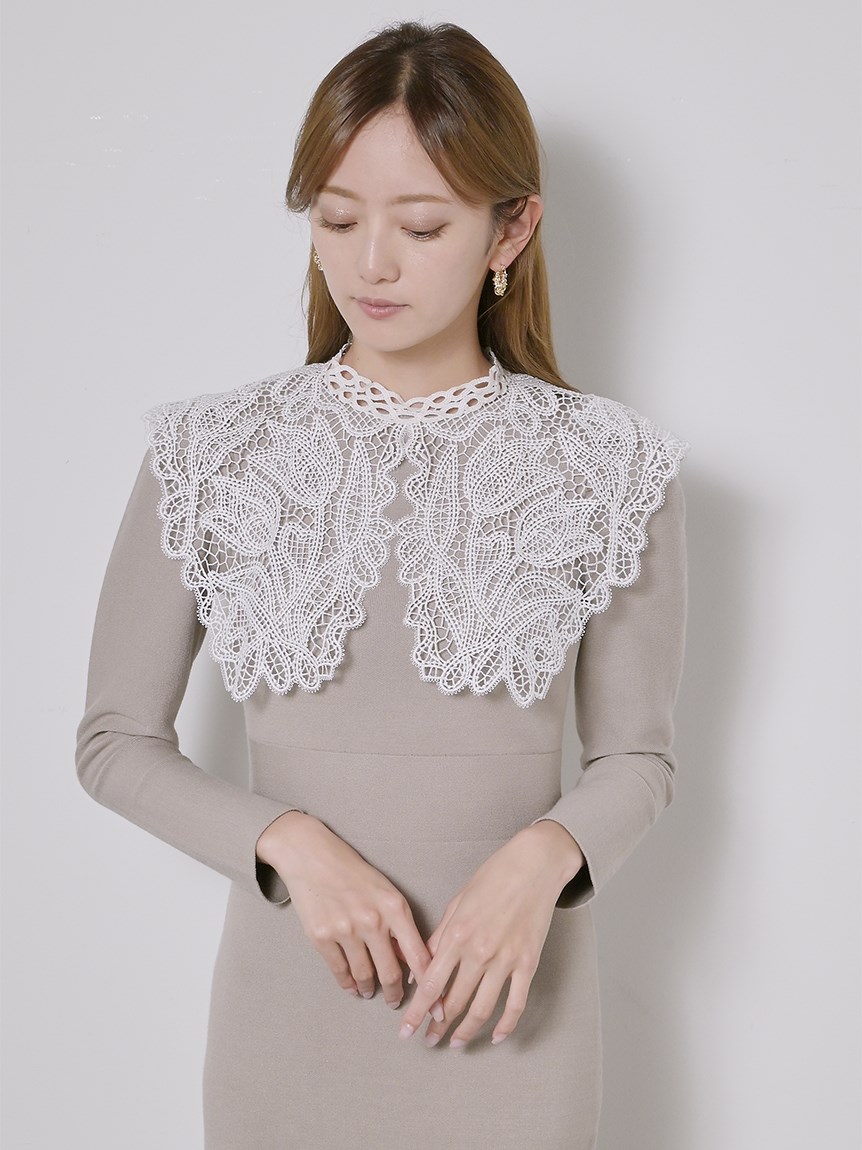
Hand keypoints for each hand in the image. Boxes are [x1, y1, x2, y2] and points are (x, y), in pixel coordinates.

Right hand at [257, 812, 444, 1017]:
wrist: (312, 856)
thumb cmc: (353, 873)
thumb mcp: (386, 892)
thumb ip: (399, 925)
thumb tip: (410, 961)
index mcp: (395, 907)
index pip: (419, 956)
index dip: (429, 986)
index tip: (436, 1006)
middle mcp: (372, 920)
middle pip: (390, 973)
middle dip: (395, 995)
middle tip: (395, 1002)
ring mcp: (345, 930)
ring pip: (364, 976)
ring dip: (368, 989)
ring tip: (370, 991)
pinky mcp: (321, 937)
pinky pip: (339, 971)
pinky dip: (347, 984)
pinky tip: (351, 985)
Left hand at [397, 823, 583, 1047]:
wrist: (534, 865)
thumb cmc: (493, 878)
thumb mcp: (457, 903)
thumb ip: (438, 939)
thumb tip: (419, 970)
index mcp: (457, 934)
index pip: (430, 984)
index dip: (416, 1012)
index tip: (406, 1030)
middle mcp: (479, 951)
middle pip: (454, 1002)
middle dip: (438, 1025)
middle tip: (429, 1039)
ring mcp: (506, 959)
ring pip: (482, 1009)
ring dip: (466, 1031)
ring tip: (455, 1042)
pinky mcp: (528, 963)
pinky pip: (515, 1003)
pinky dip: (505, 1025)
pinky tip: (495, 1036)